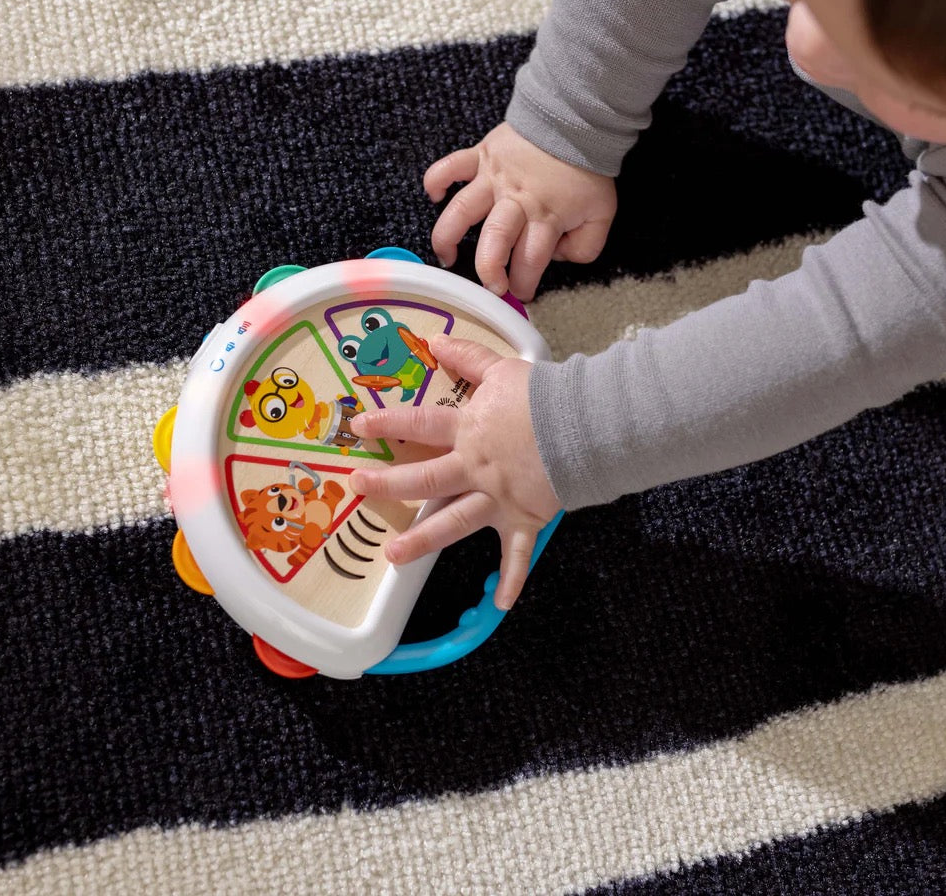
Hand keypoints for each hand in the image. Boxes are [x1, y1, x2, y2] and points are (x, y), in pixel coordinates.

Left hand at [346, 335, 560, 609]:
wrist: (586, 424)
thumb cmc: (545, 396)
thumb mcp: (502, 369)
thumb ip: (467, 358)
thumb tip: (436, 341)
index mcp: (468, 431)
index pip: (418, 426)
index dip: (387, 425)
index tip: (359, 428)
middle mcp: (474, 468)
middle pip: (423, 480)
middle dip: (388, 485)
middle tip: (359, 489)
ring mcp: (497, 498)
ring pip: (452, 523)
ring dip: (423, 541)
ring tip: (394, 557)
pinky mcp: (524, 519)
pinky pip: (516, 555)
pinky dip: (511, 579)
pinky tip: (500, 604)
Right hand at [427, 122, 616, 301]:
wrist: (576, 121)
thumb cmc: (586, 171)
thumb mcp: (602, 214)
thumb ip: (585, 245)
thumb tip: (556, 257)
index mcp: (546, 216)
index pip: (531, 259)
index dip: (523, 283)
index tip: (520, 293)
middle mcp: (516, 200)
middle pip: (495, 239)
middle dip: (488, 268)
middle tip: (490, 285)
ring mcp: (494, 177)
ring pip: (462, 209)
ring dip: (448, 236)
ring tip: (446, 256)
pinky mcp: (482, 155)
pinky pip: (450, 166)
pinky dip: (436, 180)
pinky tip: (434, 197)